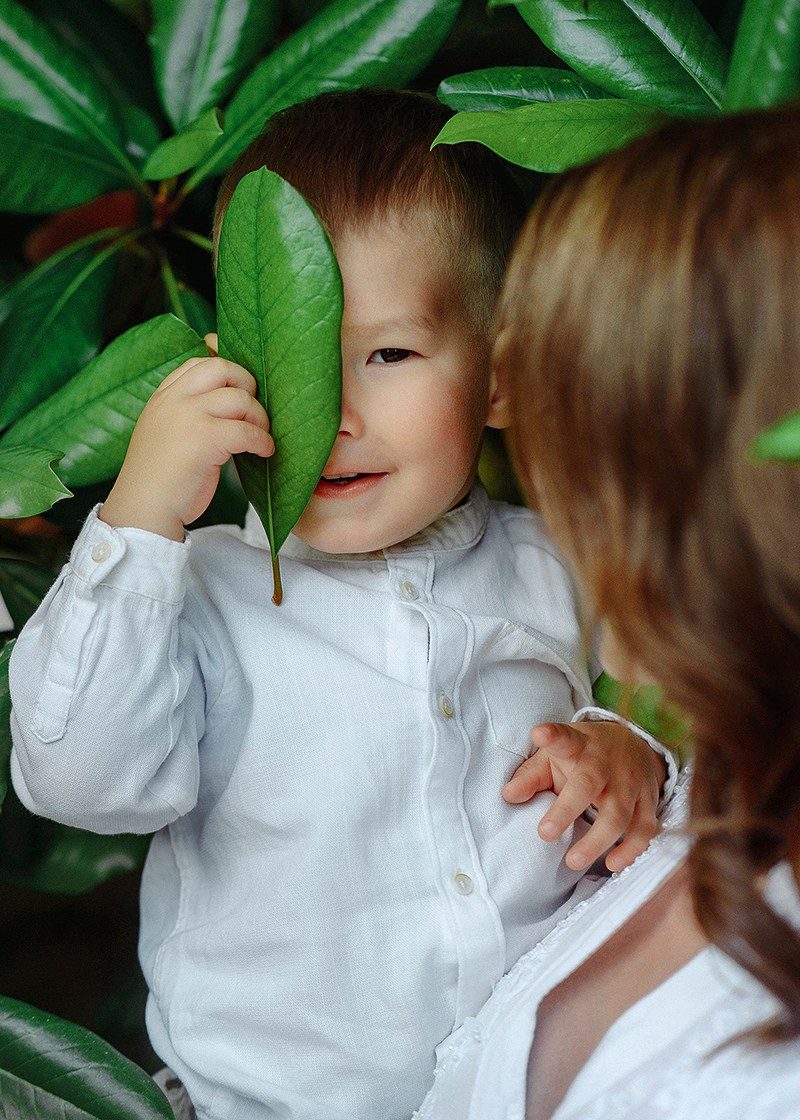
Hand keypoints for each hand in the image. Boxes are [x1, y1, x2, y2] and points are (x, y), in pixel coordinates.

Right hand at [100, 341, 272, 539]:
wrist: (144, 508)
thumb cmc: (159, 478)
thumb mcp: (164, 432)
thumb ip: (185, 413)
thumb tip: (227, 402)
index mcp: (164, 396)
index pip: (199, 363)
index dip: (227, 368)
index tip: (242, 384)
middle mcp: (175, 399)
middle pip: (222, 368)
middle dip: (247, 384)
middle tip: (254, 411)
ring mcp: (188, 416)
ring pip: (240, 398)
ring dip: (259, 417)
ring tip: (261, 435)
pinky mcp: (204, 438)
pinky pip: (246, 430)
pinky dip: (262, 440)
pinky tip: (264, 451)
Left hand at [502, 721, 664, 873]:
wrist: (635, 744)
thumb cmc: (584, 755)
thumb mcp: (555, 756)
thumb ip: (531, 775)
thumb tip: (508, 796)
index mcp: (578, 745)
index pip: (564, 738)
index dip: (552, 736)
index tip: (540, 733)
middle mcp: (606, 762)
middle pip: (589, 783)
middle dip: (567, 809)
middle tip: (545, 834)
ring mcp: (630, 782)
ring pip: (618, 813)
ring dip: (597, 840)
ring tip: (573, 861)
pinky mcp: (648, 801)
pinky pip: (644, 829)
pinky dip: (631, 849)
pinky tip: (612, 864)